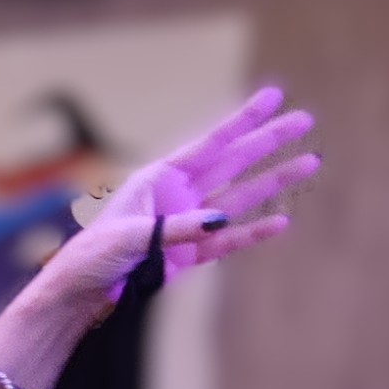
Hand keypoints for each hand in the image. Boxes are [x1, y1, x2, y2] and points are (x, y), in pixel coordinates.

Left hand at [44, 85, 323, 308]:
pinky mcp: (189, 255)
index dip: (242, 120)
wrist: (78, 293)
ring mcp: (186, 224)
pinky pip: (228, 241)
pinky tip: (282, 222)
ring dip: (273, 181)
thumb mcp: (127, 238)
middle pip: (232, 163)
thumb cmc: (91, 256)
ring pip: (239, 198)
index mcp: (157, 179)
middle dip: (268, 141)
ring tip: (310, 162)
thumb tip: (220, 221)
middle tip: (305, 120)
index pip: (209, 144)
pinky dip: (253, 232)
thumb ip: (174, 229)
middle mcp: (177, 195)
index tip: (273, 95)